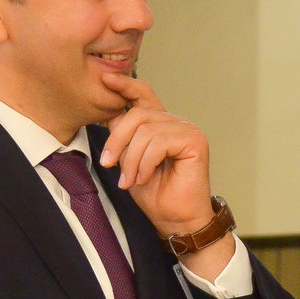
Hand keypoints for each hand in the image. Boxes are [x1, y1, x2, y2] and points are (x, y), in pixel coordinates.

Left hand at [98, 72, 213, 233]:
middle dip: (117, 141)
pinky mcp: (195, 141)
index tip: (105, 78)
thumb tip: (108, 113)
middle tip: (108, 165)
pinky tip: (146, 178)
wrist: (176, 219)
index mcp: (161, 124)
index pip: (143, 94)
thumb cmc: (156, 194)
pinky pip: (159, 142)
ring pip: (145, 131)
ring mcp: (188, 130)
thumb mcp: (129, 160)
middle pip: (137, 114)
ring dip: (131, 160)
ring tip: (130, 180)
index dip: (125, 85)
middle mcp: (176, 123)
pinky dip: (146, 163)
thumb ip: (123, 136)